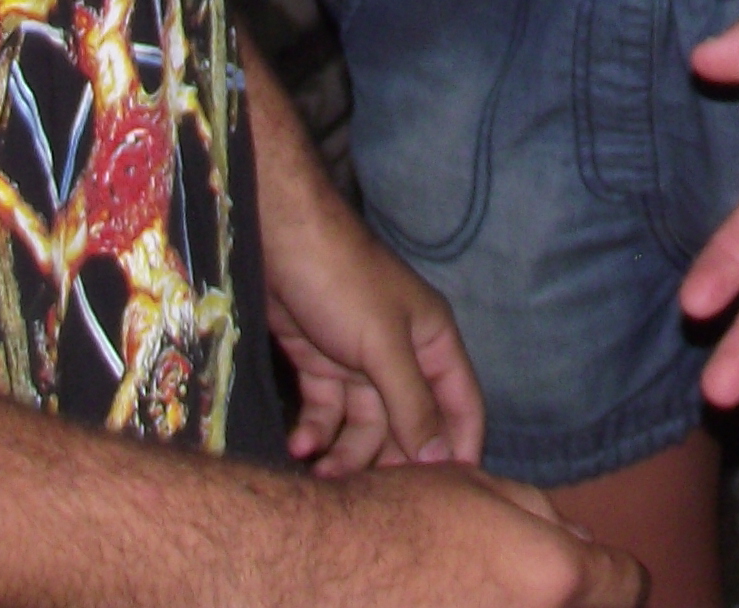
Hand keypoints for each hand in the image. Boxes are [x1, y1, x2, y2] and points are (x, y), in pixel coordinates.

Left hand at [263, 189, 486, 476]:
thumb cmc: (342, 280)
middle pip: (409, 426)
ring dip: (345, 455)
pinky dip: (316, 433)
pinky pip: (327, 413)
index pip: (461, 407)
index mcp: (434, 344)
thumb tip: (441, 458)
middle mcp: (403, 357)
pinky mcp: (321, 365)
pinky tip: (299, 446)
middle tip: (368, 498)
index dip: (459, 450)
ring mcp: (360, 363)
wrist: (277, 238)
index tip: (448, 499)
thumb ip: (413, 403)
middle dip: (390, 461)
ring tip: (320, 474)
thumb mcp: (384, 345)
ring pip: (364, 426)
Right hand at [317, 464, 646, 606]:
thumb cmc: (389, 523)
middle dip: (566, 598)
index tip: (588, 568)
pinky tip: (443, 600)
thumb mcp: (475, 488)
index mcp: (554, 577)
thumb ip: (540, 515)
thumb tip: (577, 538)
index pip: (627, 584)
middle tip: (523, 583)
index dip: (610, 571)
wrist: (309, 576)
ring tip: (472, 589)